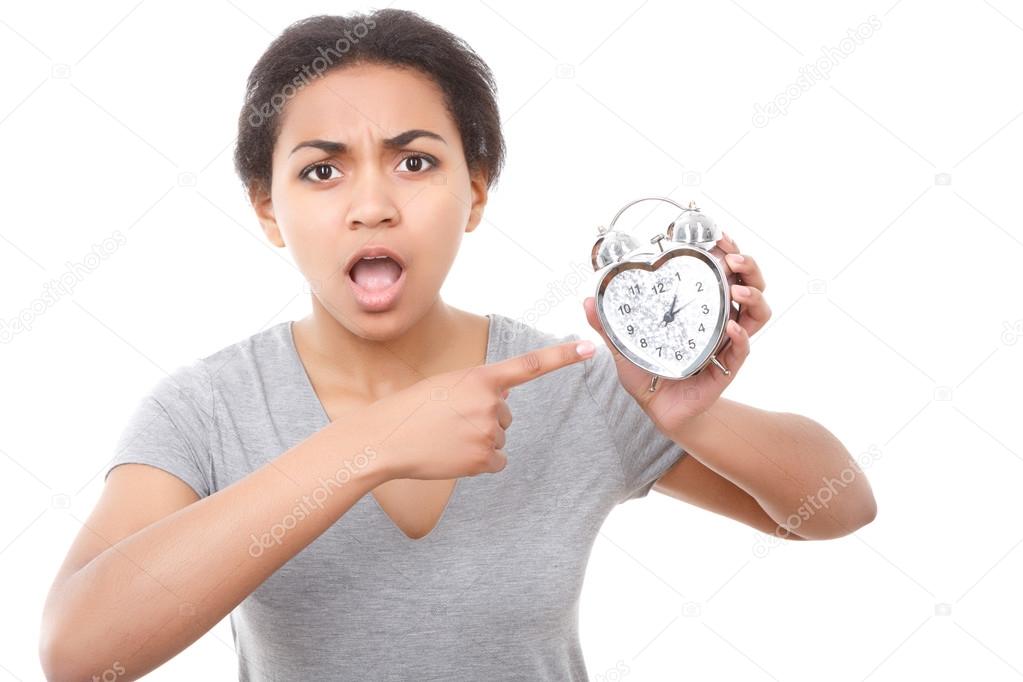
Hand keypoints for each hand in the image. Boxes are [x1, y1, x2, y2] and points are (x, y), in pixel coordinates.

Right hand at [365, 339, 594, 480]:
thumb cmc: (412, 408)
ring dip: (479, 438)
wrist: (387, 439)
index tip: (590, 349)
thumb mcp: (448, 384)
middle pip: (506, 414)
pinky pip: (497, 459)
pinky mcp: (484, 459)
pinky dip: (480, 460)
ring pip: (499, 436)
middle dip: (484, 417)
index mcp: (481, 377)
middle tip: (450, 419)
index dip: (563, 357)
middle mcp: (491, 403)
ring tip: (447, 436)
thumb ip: (480, 386)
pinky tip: (455, 454)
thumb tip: (506, 396)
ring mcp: (489, 432)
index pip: (531, 365)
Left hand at [583, 231, 771, 433]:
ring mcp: (726, 343)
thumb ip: (608, 324)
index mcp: (700, 308)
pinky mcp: (726, 367)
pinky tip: (731, 327)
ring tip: (736, 289)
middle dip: (748, 266)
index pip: (723, 272)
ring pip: (757, 313)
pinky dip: (740, 337)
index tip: (719, 235)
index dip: (726, 251)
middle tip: (732, 258)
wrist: (658, 409)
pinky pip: (742, 349)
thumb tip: (586, 300)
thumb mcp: (625, 344)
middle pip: (750, 284)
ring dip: (752, 296)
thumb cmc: (648, 372)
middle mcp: (719, 320)